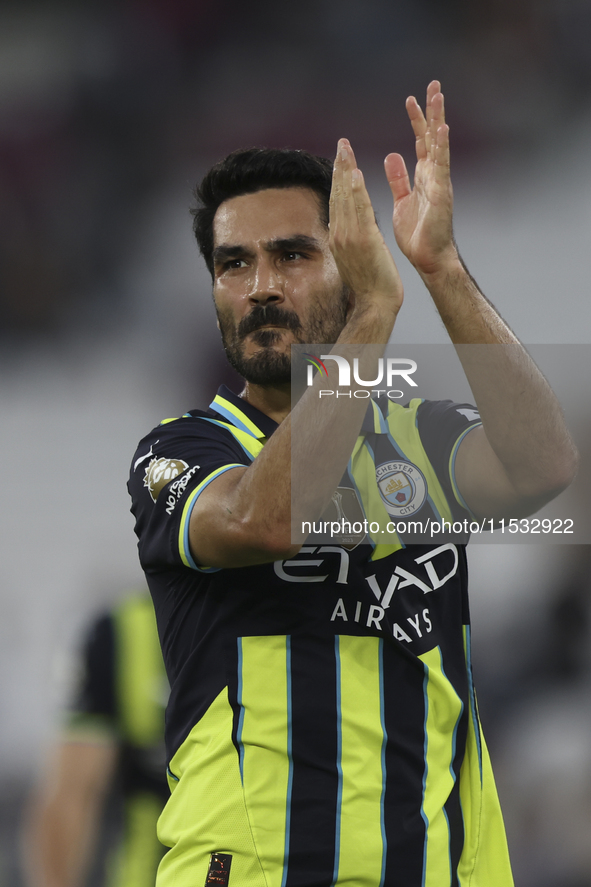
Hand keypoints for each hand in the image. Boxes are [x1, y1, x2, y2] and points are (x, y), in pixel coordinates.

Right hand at [329, 138, 402, 320]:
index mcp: (338, 237)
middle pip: (338, 194)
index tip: (340, 160)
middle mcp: (339, 234)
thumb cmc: (370, 285)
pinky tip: (355, 174)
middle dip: (339, 167)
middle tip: (342, 144)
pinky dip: (356, 191)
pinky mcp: (364, 240)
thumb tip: (343, 228)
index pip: (337, 201)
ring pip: (346, 198)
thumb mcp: (355, 258)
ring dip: (346, 171)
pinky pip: (359, 210)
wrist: (375, 304)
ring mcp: (349, 237)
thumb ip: (349, 240)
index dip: (338, 179)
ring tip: (346, 149)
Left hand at [384, 81, 458, 278]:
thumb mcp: (402, 200)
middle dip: (432, 110)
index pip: (420, 142)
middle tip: (434, 83)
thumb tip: (391, 156)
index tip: (410, 98)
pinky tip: (441, 127)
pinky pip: (441, 166)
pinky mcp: (441, 193)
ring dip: (438, 118)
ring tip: (438, 94)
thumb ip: (399, 178)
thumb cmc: (418, 233)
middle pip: (432, 136)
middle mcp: (434, 175)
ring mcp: (440, 182)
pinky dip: (441, 146)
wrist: (428, 258)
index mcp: (423, 176)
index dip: (416, 120)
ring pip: (438, 144)